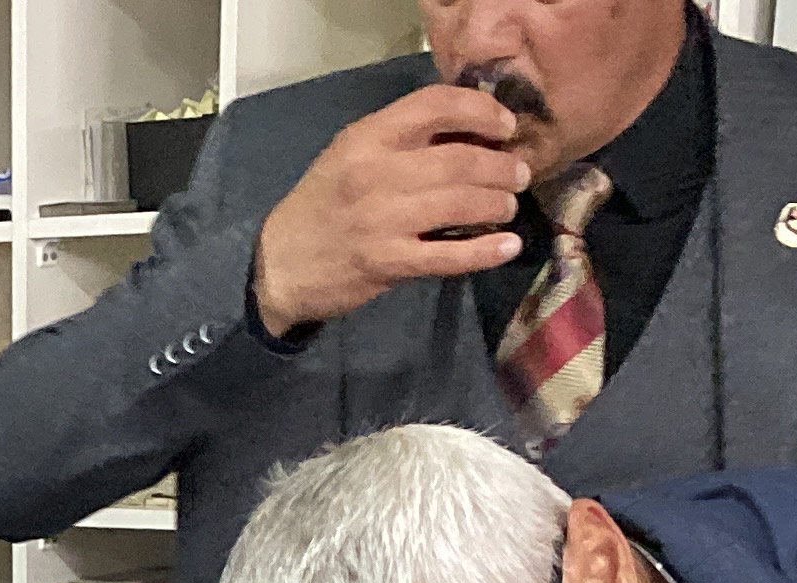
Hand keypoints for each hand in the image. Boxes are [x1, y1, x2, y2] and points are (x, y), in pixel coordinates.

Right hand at [249, 83, 527, 335]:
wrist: (279, 264)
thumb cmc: (324, 204)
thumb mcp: (351, 153)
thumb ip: (402, 140)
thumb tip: (472, 135)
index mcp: (369, 137)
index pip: (437, 105)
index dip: (482, 111)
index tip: (505, 128)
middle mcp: (376, 173)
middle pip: (460, 160)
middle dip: (501, 167)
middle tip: (517, 175)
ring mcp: (382, 221)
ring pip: (461, 204)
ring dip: (497, 204)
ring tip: (507, 206)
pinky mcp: (387, 264)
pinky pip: (449, 256)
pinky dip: (486, 251)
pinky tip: (508, 247)